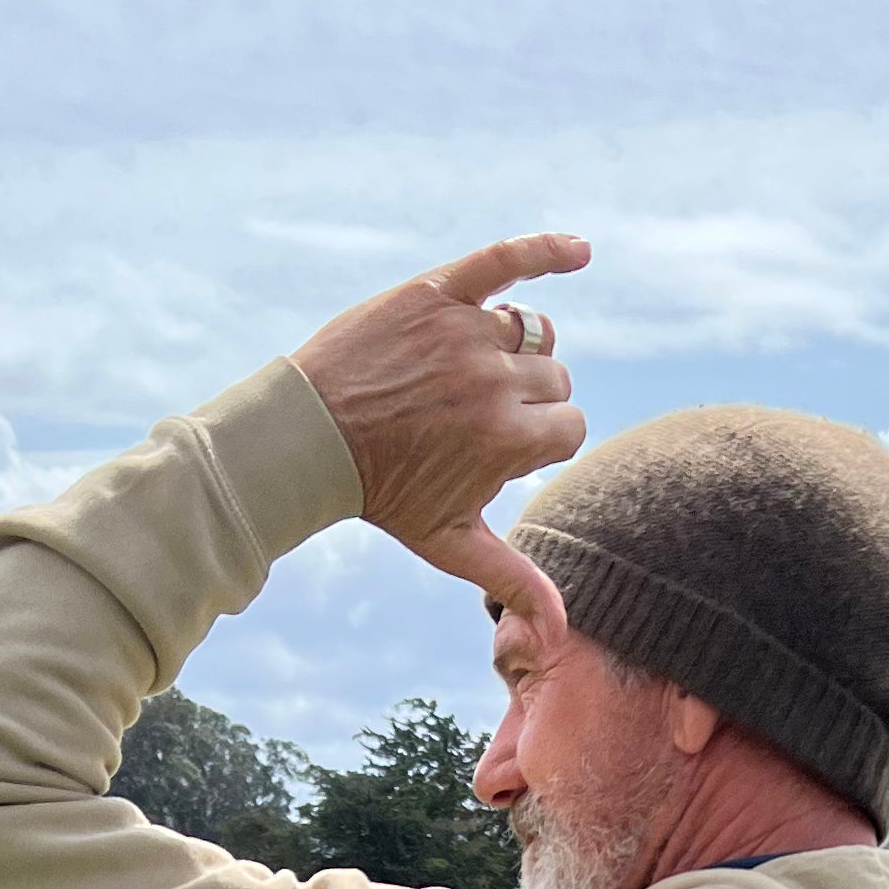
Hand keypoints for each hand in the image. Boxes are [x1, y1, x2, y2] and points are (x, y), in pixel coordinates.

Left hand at [294, 232, 590, 642]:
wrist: (307, 437)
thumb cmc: (384, 494)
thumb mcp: (450, 542)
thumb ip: (512, 578)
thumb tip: (558, 637)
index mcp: (508, 440)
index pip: (568, 428)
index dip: (541, 442)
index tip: (498, 451)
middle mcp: (494, 381)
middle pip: (555, 381)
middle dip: (528, 401)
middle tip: (471, 419)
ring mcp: (466, 332)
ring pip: (534, 332)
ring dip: (516, 352)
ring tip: (472, 373)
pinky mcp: (438, 292)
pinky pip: (506, 259)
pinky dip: (547, 251)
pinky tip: (581, 251)